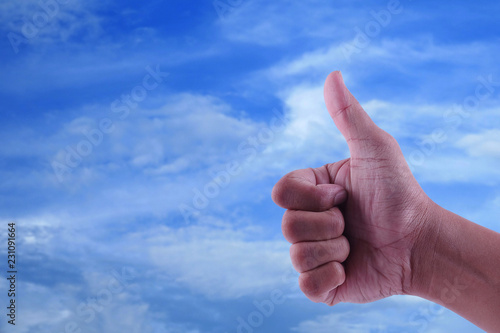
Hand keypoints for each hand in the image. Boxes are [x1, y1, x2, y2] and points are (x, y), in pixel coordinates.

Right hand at [272, 71, 434, 304]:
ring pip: (297, 254)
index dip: (313, 196)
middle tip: (353, 222)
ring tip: (356, 244)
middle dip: (329, 224)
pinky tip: (350, 267)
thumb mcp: (375, 149)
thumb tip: (332, 74)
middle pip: (287, 225)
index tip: (344, 194)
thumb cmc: (399, 192)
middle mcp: (307, 220)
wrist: (420, 242)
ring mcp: (312, 251)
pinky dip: (331, 277)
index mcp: (311, 191)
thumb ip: (348, 116)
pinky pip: (306, 284)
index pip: (281, 192)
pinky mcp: (321, 283)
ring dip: (335, 249)